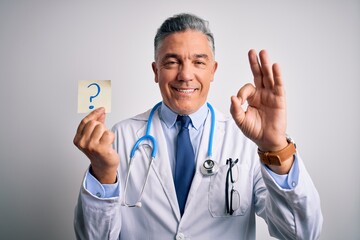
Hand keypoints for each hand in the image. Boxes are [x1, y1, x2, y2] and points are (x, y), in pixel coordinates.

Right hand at [73, 107, 118, 182]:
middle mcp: (82, 143)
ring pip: (101, 127)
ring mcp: (91, 146)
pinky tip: (109, 144)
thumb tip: (101, 112)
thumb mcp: (94, 136)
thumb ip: (96, 123)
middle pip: (93, 123)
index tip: (101, 109)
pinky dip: (111, 137)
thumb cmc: (99, 150)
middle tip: (102, 135)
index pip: (85, 122)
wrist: (104, 165)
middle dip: (101, 126)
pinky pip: (109, 134)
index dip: (94, 114)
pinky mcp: (101, 149)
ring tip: (105, 141)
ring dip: (106, 132)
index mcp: (77, 139)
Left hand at [230, 49, 291, 172]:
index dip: (242, 93)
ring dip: (265, 65)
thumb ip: (235, 109)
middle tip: (252, 51)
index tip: (240, 102)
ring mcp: (271, 95)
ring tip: (263, 53)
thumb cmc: (254, 130)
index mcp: (252, 97)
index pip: (246, 88)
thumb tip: (232, 97)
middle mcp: (262, 93)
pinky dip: (277, 76)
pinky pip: (278, 85)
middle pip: (258, 75)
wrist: (266, 140)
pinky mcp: (279, 99)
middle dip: (255, 63)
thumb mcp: (240, 120)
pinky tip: (275, 66)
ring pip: (268, 77)